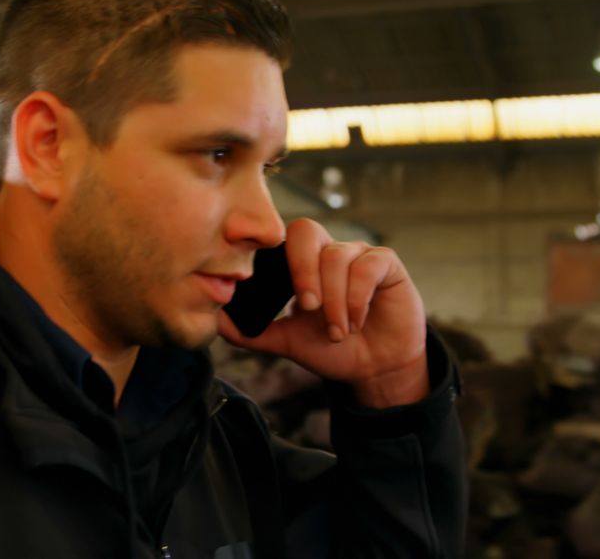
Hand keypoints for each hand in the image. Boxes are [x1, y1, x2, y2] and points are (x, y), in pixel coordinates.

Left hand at [218, 218, 429, 407]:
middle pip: (306, 230)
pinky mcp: (385, 264)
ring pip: (337, 256)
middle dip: (302, 269)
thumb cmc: (331, 349)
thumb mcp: (286, 342)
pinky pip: (367, 265)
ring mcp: (357, 254)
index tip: (277, 298)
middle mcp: (326, 252)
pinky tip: (355, 322)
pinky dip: (357, 297)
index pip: (280, 240)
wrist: (374, 369)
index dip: (273, 259)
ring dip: (334, 299)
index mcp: (300, 265)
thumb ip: (251, 333)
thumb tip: (214, 321)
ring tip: (336, 331)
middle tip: (307, 307)